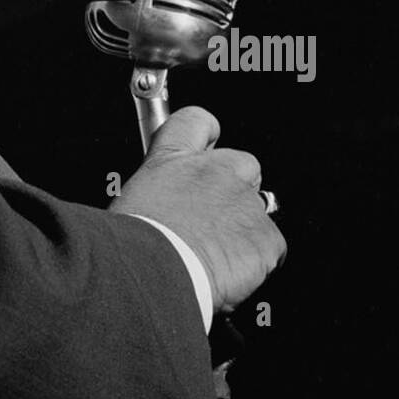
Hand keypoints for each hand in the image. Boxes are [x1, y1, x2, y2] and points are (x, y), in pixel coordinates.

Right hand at [110, 106, 285, 312]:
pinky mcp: (266, 237)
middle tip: (209, 222)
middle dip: (234, 189)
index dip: (205, 134)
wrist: (153, 276)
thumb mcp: (128, 205)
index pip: (196, 122)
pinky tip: (227, 274)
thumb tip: (161, 210)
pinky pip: (270, 248)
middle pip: (243, 165)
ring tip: (212, 258)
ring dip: (240, 232)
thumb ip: (156, 196)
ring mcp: (245, 203)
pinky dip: (255, 263)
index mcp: (173, 160)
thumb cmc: (132, 246)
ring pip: (256, 212)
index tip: (206, 147)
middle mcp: (214, 172)